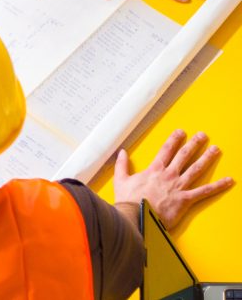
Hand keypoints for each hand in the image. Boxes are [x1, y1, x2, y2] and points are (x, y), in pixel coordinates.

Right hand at [113, 129, 232, 228]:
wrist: (136, 217)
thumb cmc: (129, 201)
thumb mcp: (121, 180)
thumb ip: (122, 165)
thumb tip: (121, 153)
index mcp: (154, 169)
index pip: (166, 149)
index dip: (174, 139)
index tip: (181, 132)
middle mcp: (169, 175)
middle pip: (184, 155)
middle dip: (194, 144)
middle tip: (202, 135)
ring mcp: (178, 186)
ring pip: (196, 169)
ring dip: (207, 158)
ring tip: (215, 149)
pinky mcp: (185, 199)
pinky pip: (204, 191)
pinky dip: (217, 186)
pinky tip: (228, 181)